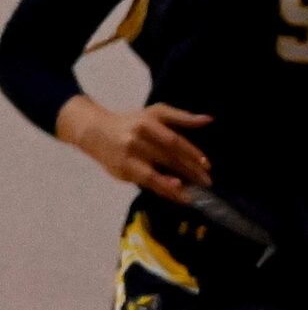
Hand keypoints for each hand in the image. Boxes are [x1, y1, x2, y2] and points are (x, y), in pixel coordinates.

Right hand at [70, 100, 212, 202]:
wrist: (97, 131)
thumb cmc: (134, 121)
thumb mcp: (157, 112)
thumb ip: (182, 117)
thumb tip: (209, 120)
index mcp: (148, 123)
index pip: (174, 140)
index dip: (191, 153)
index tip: (207, 165)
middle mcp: (137, 140)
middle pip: (167, 158)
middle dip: (189, 171)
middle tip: (206, 182)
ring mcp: (127, 158)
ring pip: (154, 175)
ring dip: (173, 187)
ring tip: (190, 196)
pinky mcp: (121, 172)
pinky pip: (144, 183)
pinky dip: (160, 189)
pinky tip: (173, 194)